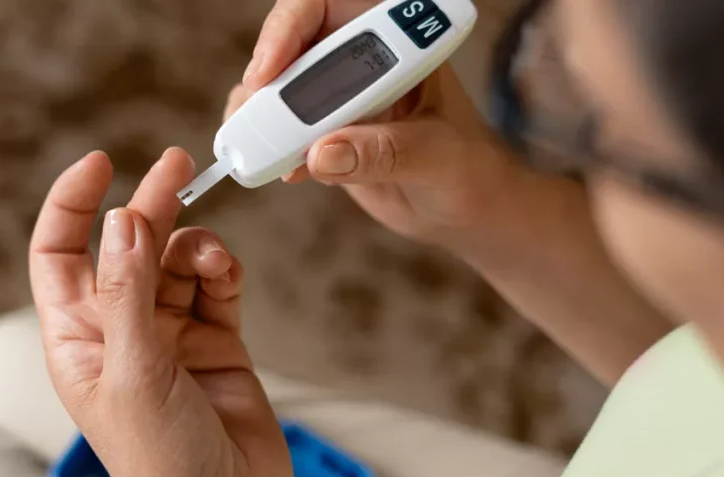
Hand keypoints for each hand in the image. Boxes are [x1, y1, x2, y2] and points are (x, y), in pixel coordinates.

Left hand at [29, 148, 301, 476]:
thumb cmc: (164, 465)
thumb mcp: (134, 375)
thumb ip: (128, 295)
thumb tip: (122, 222)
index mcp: (79, 340)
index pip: (60, 255)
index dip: (72, 207)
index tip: (102, 164)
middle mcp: (123, 332)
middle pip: (129, 248)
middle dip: (151, 207)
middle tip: (178, 166)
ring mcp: (172, 336)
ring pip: (179, 262)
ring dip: (197, 249)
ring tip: (214, 259)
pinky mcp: (218, 342)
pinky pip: (218, 287)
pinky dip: (224, 271)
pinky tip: (228, 273)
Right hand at [234, 0, 528, 247]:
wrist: (465, 207)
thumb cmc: (468, 167)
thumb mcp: (436, 156)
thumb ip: (385, 152)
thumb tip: (322, 154)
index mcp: (396, 38)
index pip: (328, 4)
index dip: (290, 26)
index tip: (271, 68)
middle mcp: (360, 57)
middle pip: (289, 44)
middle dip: (265, 78)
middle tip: (254, 118)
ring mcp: (337, 95)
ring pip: (275, 87)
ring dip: (258, 116)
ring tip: (261, 151)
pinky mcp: (322, 133)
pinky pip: (279, 130)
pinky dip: (268, 149)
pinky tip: (283, 172)